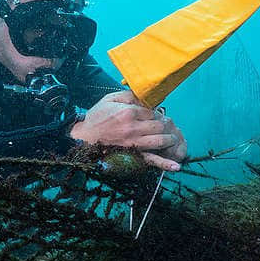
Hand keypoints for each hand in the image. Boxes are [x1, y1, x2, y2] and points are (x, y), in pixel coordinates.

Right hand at [71, 90, 186, 171]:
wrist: (83, 138)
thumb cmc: (96, 118)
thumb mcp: (109, 99)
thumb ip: (128, 94)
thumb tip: (144, 94)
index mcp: (128, 112)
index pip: (152, 111)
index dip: (155, 113)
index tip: (152, 115)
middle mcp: (133, 128)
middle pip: (160, 125)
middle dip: (164, 124)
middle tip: (163, 125)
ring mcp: (134, 143)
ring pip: (160, 140)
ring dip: (169, 138)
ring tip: (170, 137)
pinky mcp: (133, 155)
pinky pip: (152, 160)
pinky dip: (165, 164)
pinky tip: (176, 166)